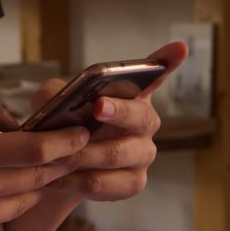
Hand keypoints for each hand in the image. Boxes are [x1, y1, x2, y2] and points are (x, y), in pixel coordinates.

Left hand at [31, 41, 188, 201]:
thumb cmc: (60, 128)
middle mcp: (145, 123)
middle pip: (140, 117)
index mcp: (131, 96)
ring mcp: (143, 154)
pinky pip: (104, 183)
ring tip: (55, 155)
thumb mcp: (51, 104)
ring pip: (115, 154)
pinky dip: (75, 180)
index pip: (154, 75)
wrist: (56, 171)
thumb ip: (53, 94)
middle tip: (97, 106)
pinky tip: (56, 177)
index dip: (166, 62)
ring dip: (82, 154)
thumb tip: (57, 99)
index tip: (179, 47)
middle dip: (118, 111)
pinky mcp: (132, 183)